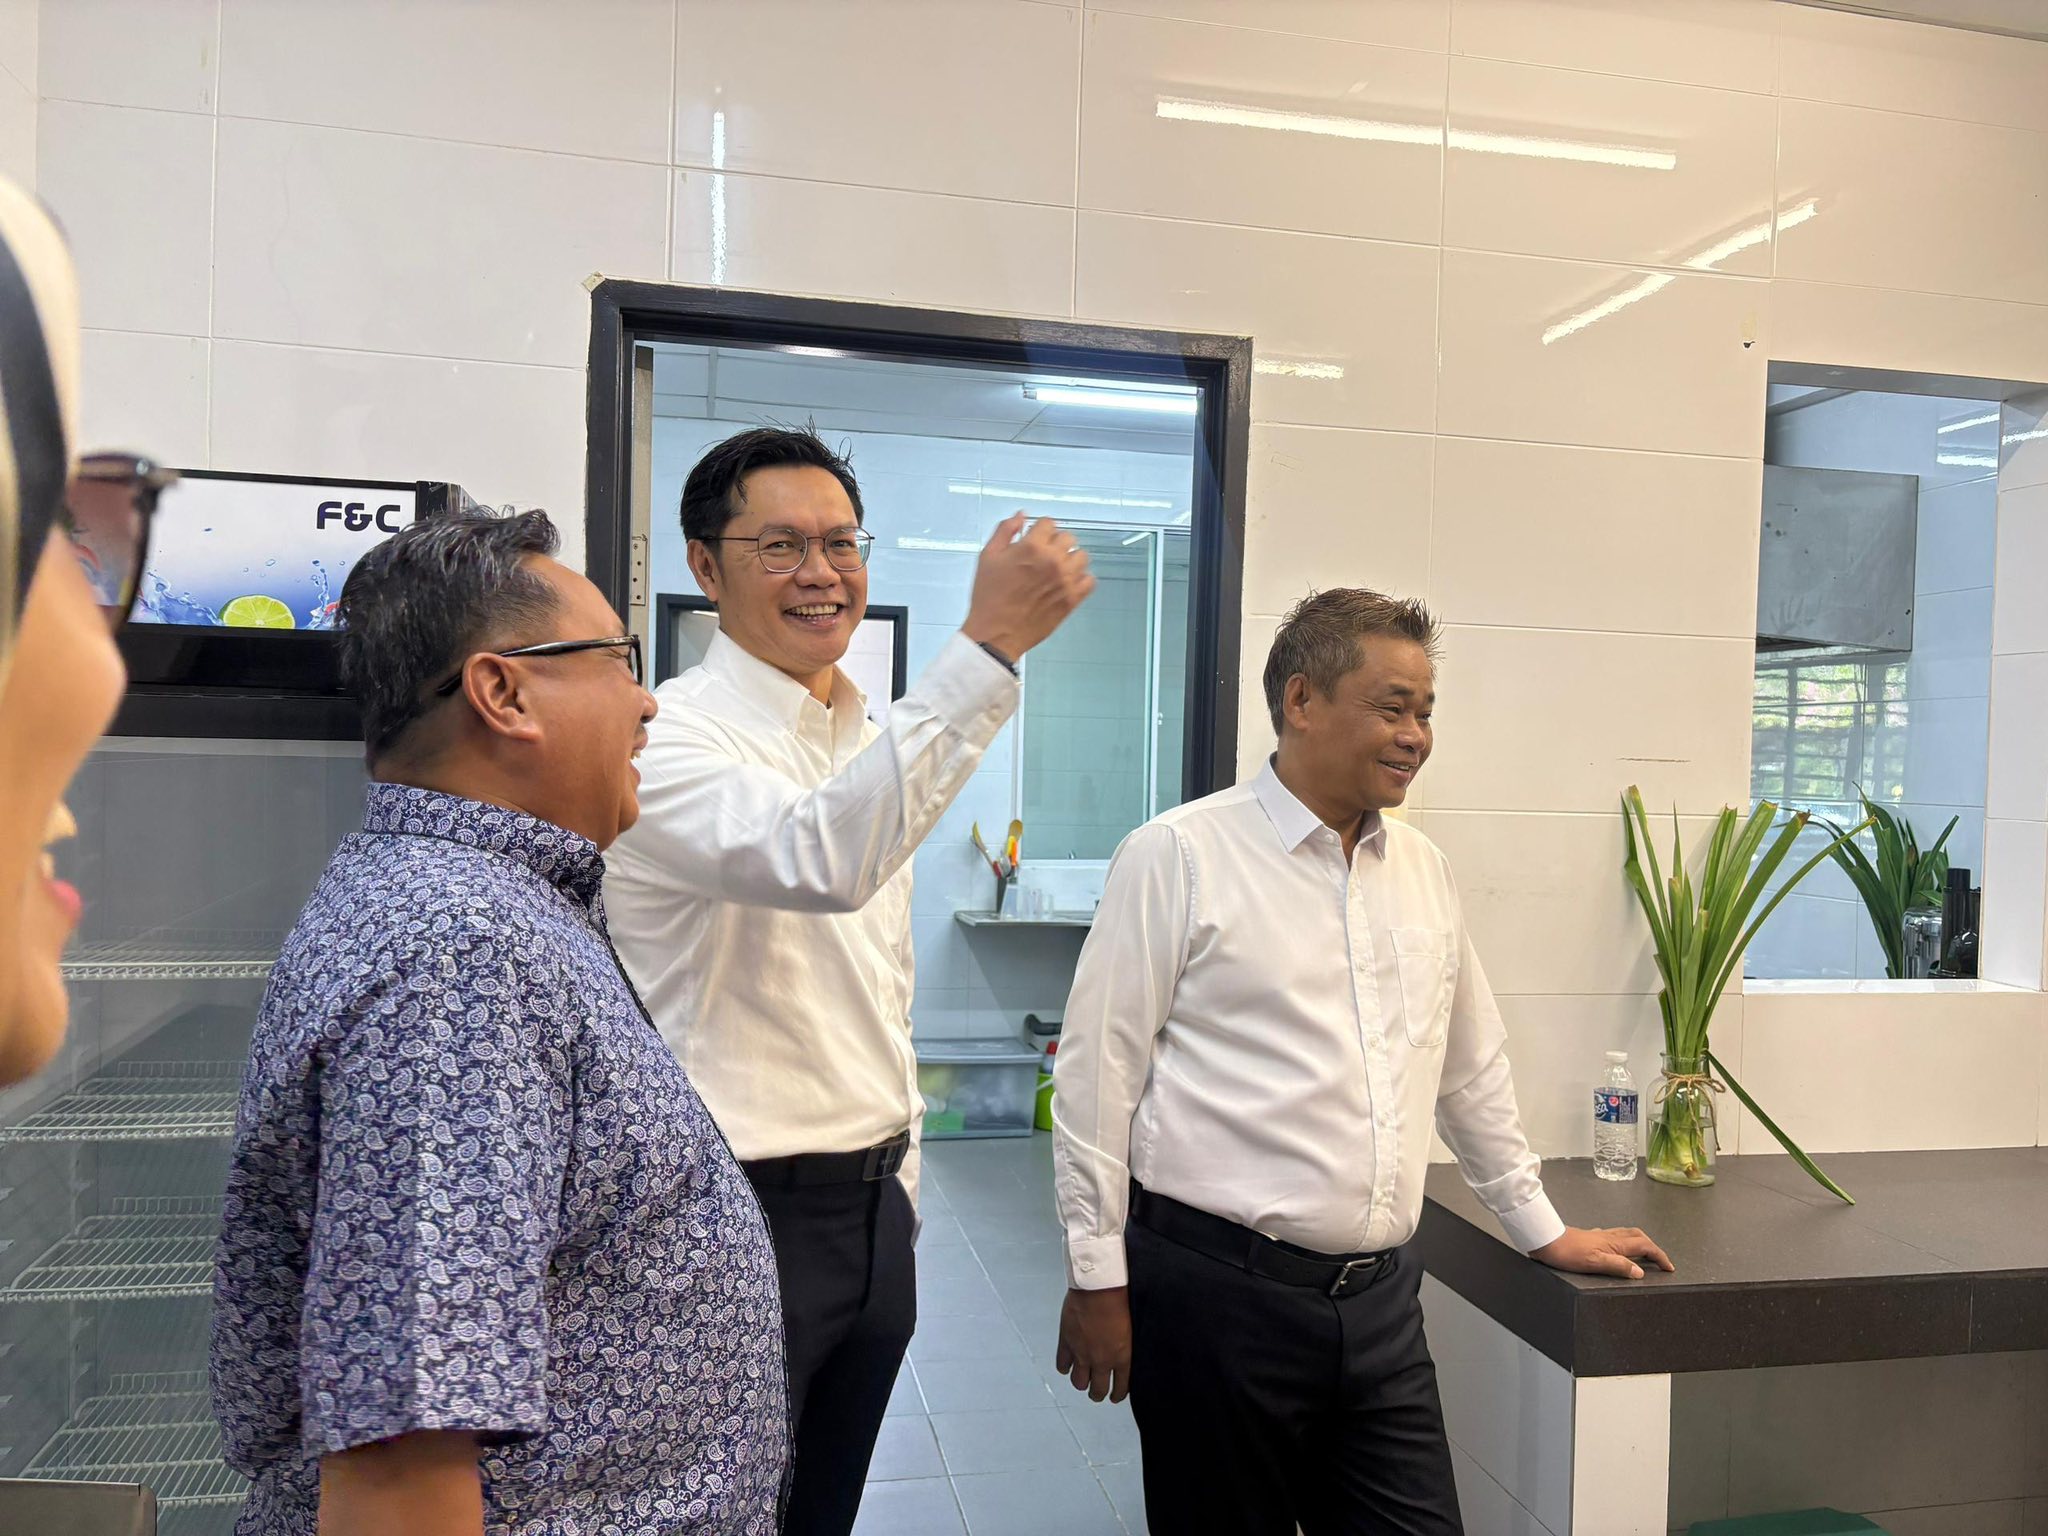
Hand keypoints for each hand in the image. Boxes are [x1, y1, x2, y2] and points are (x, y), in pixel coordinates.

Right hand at [962, 513, 1095, 659]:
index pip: (1048, 523)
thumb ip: (1004, 531)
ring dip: (1070, 559)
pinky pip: (1090, 580)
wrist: (996, 633)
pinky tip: (1067, 583)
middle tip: (1043, 557)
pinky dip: (1081, 579)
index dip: (1039, 531)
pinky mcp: (1073, 599)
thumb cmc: (989, 596)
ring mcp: (1066, 580)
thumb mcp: (988, 557)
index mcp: (1032, 546)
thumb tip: (1021, 515)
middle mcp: (1053, 560)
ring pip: (1081, 556)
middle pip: (1068, 538)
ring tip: (1056, 570)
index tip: (1034, 540)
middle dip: (1055, 543)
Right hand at [1056, 1285, 1131, 1402]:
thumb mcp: (1131, 1328)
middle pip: (1097, 1391)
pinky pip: (1063, 1365)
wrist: (1099, 1287)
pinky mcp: (1067, 1344)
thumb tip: (1123, 1353)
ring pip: (1078, 1383)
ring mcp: (1082, 1354)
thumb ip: (1126, 1346)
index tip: (1115, 1396)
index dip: (1117, 1395)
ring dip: (1081, 1383)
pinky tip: (1068, 1365)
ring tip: (1082, 1380)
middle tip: (1097, 1393)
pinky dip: (1065, 1367)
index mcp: (1122, 1357)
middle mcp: (1102, 1361)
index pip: (1120, 1388)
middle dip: (1097, 1394)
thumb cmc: (1119, 1299)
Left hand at [1530, 1225, 1673, 1280]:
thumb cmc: (1567, 1252)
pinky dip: (1625, 1242)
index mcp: (1615, 1243)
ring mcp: (1601, 1235)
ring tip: (1645, 1255)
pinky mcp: (1592, 1237)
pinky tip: (1618, 1249)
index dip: (1659, 1256)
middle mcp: (1610, 1236)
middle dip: (1653, 1247)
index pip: (1645, 1247)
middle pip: (1639, 1237)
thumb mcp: (1594, 1263)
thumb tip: (1640, 1273)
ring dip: (1641, 1243)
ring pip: (1627, 1235)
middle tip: (1661, 1261)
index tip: (1669, 1267)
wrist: (1546, 1240)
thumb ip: (1618, 1266)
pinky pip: (1615, 1236)